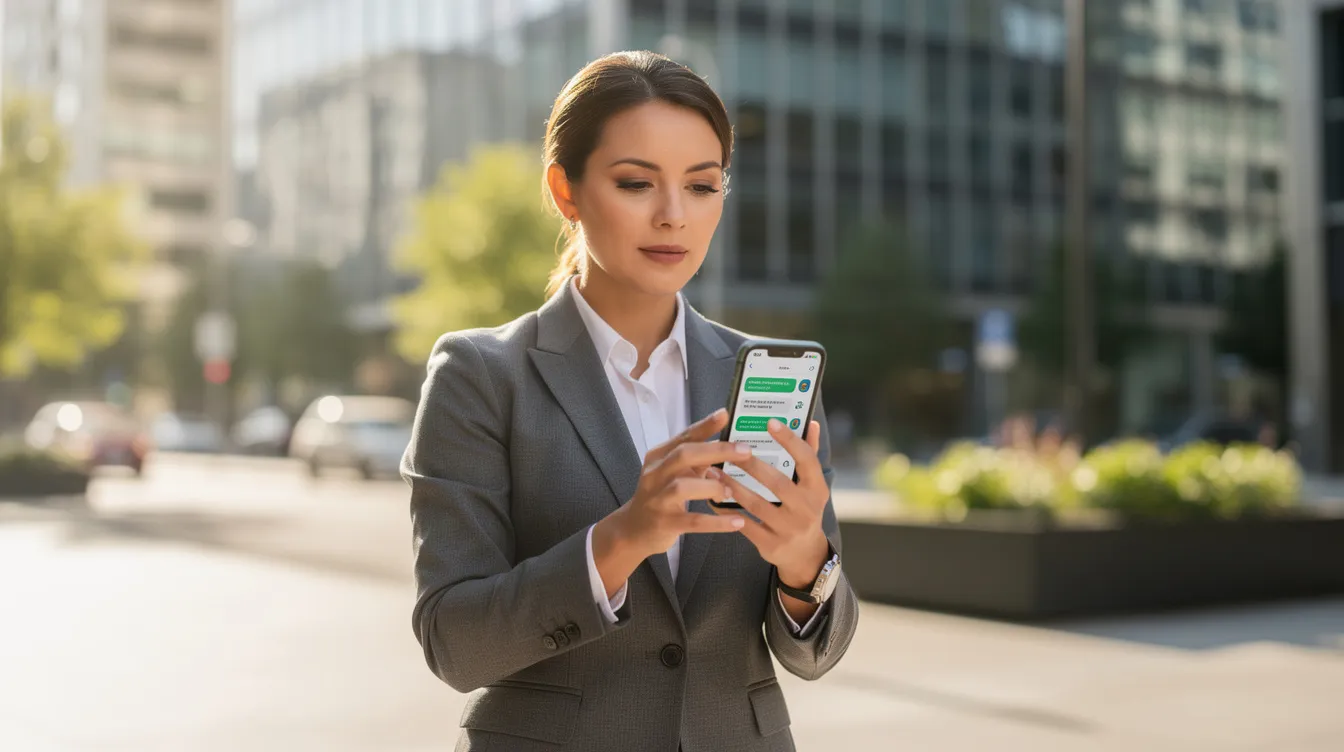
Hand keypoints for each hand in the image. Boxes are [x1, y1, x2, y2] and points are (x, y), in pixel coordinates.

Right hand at [605, 408, 749, 560]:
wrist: (633, 530)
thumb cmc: (661, 496)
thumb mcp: (675, 473)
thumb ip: (697, 459)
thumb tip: (728, 443)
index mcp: (659, 457)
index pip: (684, 437)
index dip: (705, 426)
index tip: (725, 414)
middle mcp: (655, 474)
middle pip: (684, 455)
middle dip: (716, 451)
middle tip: (745, 451)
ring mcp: (658, 499)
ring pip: (683, 487)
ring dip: (712, 487)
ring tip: (730, 492)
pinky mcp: (664, 523)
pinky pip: (693, 521)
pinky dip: (716, 522)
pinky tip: (737, 522)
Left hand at [708, 419, 829, 588]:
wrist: (805, 554)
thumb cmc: (803, 508)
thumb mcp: (811, 486)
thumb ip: (809, 454)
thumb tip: (811, 423)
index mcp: (817, 489)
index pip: (807, 460)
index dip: (790, 440)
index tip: (770, 423)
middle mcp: (806, 508)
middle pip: (777, 482)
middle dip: (751, 465)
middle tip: (730, 449)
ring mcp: (789, 528)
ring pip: (756, 504)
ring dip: (732, 486)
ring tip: (712, 472)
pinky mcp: (771, 544)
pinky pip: (745, 525)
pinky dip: (727, 511)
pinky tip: (712, 498)